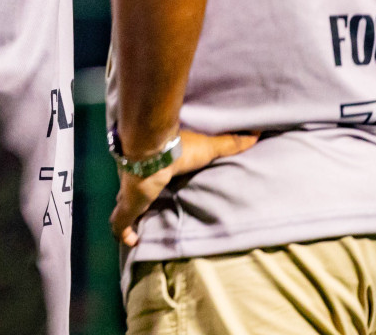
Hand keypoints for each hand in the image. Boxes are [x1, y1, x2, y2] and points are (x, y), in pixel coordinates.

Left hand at [110, 130, 257, 247]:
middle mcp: (137, 180)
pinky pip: (121, 224)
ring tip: (136, 232)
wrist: (152, 150)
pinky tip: (132, 242)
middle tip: (144, 213)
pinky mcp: (128, 206)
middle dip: (135, 203)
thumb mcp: (208, 148)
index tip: (153, 188)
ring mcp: (130, 194)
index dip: (148, 182)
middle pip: (131, 194)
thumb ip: (229, 144)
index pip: (147, 176)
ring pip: (122, 209)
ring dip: (127, 220)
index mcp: (153, 166)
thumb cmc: (178, 148)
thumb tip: (255, 133)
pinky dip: (125, 234)